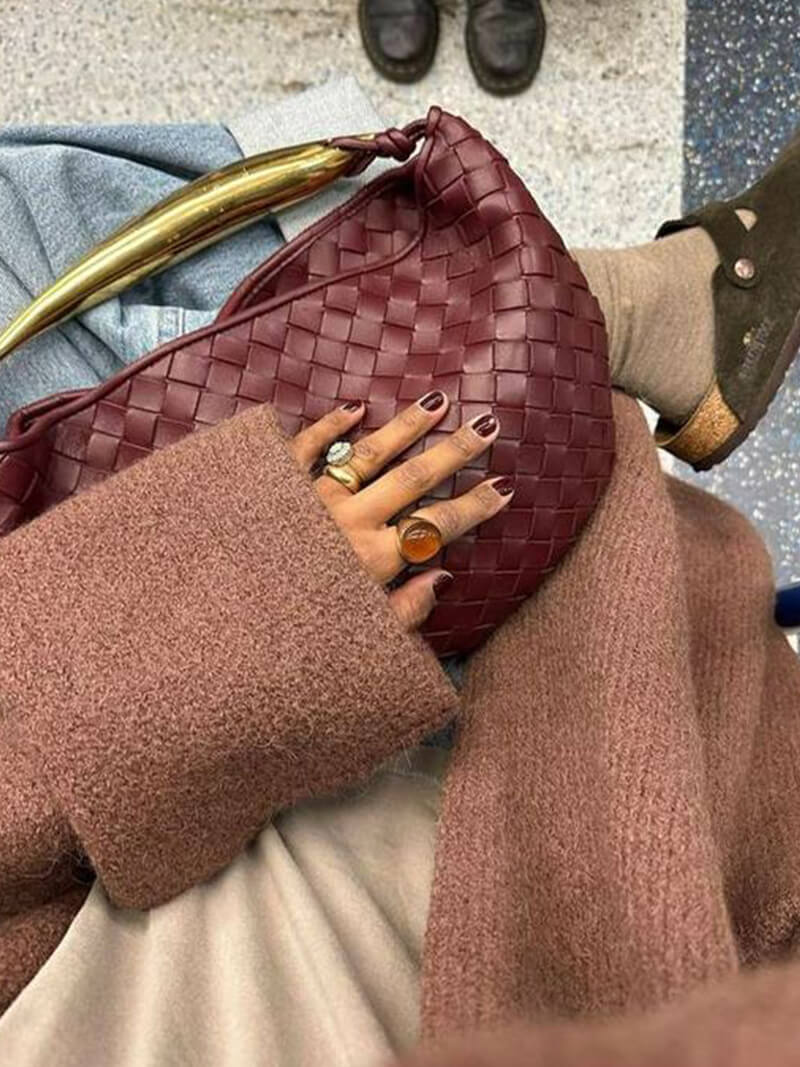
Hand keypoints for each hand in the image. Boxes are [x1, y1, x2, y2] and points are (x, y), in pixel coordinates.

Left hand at [289, 391, 513, 631]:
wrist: (211, 623)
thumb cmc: (286, 641)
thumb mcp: (358, 642)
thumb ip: (405, 611)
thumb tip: (442, 576)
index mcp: (370, 562)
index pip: (436, 529)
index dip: (474, 508)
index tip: (505, 488)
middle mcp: (346, 523)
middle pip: (412, 481)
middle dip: (455, 453)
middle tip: (487, 426)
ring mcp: (310, 499)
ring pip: (368, 455)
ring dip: (406, 428)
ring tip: (438, 403)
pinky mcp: (272, 485)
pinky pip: (305, 448)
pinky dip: (330, 426)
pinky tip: (356, 407)